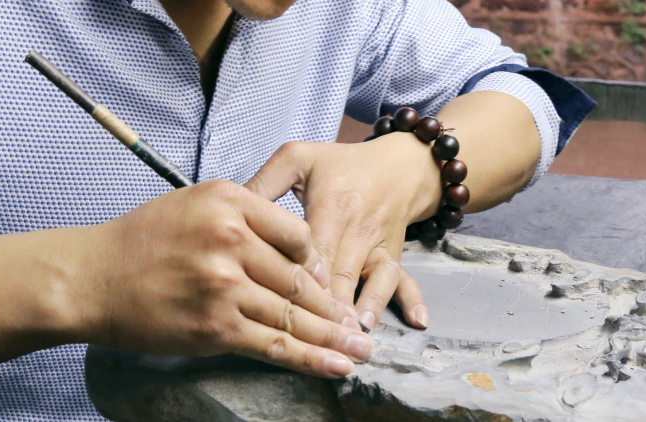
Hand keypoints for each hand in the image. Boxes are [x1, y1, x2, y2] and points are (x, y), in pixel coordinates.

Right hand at [83, 180, 370, 377]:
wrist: (91, 278)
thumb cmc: (141, 241)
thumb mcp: (194, 203)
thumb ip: (245, 214)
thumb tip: (295, 247)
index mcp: (230, 202)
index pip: (298, 235)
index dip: (319, 264)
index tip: (329, 284)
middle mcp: (232, 239)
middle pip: (301, 279)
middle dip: (335, 308)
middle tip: (360, 326)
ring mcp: (225, 285)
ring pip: (294, 315)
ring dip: (333, 338)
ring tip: (361, 350)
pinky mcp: (216, 326)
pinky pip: (274, 345)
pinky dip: (310, 359)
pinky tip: (335, 366)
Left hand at [245, 135, 439, 330]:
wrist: (398, 164)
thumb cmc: (341, 163)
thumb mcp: (298, 158)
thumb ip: (264, 182)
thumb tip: (231, 211)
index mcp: (331, 206)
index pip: (313, 249)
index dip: (301, 278)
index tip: (285, 303)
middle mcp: (358, 229)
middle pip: (341, 274)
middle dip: (328, 307)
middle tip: (313, 337)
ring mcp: (379, 245)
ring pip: (373, 281)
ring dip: (363, 309)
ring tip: (351, 336)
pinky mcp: (394, 256)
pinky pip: (405, 279)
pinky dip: (410, 300)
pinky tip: (414, 321)